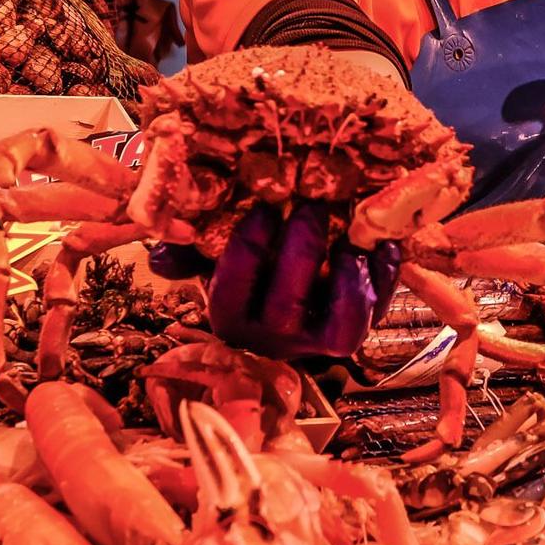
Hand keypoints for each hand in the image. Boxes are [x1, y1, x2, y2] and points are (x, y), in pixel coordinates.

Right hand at [149, 203, 402, 359]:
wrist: (288, 324)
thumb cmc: (251, 281)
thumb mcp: (215, 266)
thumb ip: (187, 252)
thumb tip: (158, 253)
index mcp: (232, 316)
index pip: (237, 278)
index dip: (253, 236)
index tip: (266, 201)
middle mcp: (274, 337)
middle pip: (289, 297)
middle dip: (302, 244)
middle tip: (312, 204)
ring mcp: (319, 342)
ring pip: (341, 321)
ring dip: (349, 275)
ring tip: (349, 237)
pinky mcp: (356, 336)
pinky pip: (378, 312)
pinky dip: (385, 275)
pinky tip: (384, 243)